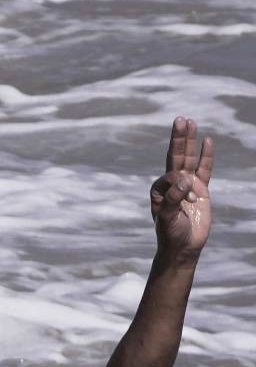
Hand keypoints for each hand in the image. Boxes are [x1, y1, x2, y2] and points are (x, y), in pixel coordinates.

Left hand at [150, 117, 212, 260]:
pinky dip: (206, 156)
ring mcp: (187, 186)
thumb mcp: (167, 218)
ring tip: (190, 122)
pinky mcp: (201, 190)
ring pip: (189, 159)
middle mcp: (172, 184)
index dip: (179, 183)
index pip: (170, 175)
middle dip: (178, 138)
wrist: (183, 247)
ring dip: (190, 141)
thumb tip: (185, 180)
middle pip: (176, 156)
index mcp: (159, 190)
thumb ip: (173, 199)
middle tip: (180, 119)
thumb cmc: (170, 234)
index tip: (187, 198)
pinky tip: (207, 141)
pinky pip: (205, 169)